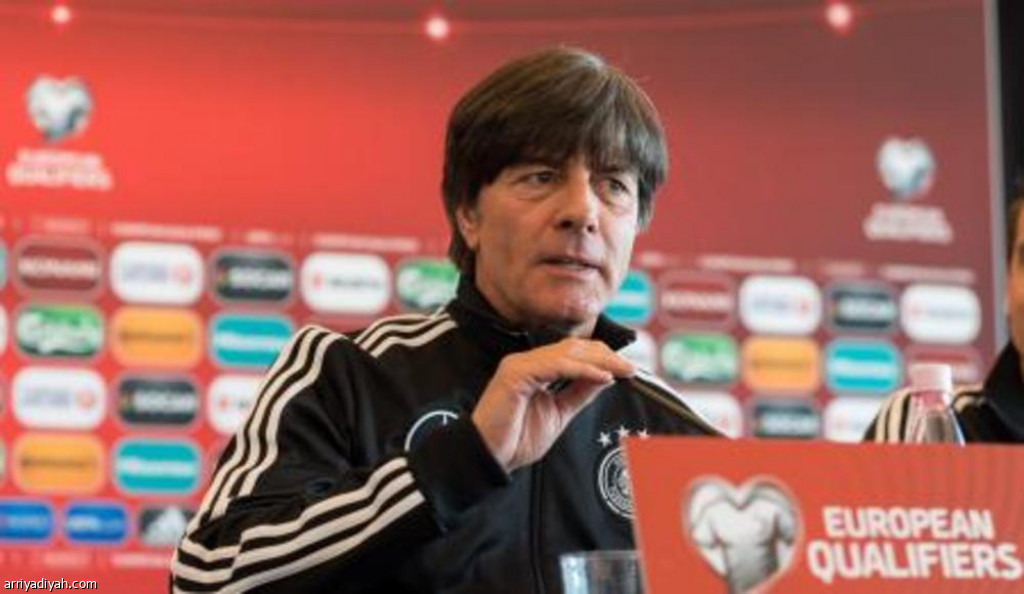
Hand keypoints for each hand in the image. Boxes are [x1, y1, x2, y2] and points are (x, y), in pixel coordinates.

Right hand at [471, 338, 634, 471]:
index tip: (629, 370)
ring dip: (599, 361)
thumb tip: (605, 377)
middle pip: (574, 348)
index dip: (603, 358)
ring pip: (567, 353)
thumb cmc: (516, 439)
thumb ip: (579, 394)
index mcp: (536, 369)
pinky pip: (555, 366)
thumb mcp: (559, 414)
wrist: (489, 457)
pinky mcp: (514, 374)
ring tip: (622, 370)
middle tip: (631, 368)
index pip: (574, 354)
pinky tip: (601, 377)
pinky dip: (581, 370)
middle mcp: (527, 361)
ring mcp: (519, 365)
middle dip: (606, 356)